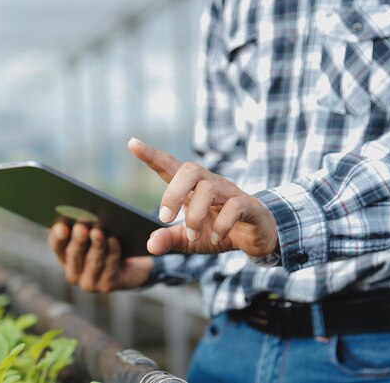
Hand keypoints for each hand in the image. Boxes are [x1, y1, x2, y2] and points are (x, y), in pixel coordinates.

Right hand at [48, 222, 153, 292]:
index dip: (58, 237)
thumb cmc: (107, 243)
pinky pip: (109, 267)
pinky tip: (114, 240)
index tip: (61, 226)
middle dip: (78, 241)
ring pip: (93, 261)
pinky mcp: (106, 286)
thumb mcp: (94, 232)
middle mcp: (73, 272)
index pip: (57, 246)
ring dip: (96, 245)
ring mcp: (89, 282)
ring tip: (98, 232)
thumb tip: (78, 210)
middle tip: (80, 227)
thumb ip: (83, 224)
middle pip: (74, 255)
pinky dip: (112, 252)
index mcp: (64, 257)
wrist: (132, 265)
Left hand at [128, 138, 278, 256]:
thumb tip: (150, 245)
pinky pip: (234, 206)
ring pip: (209, 188)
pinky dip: (221, 225)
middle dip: (172, 193)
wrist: (257, 237)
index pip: (170, 166)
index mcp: (192, 188)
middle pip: (189, 169)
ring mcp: (230, 192)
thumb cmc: (220, 231)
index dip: (151, 155)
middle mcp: (210, 184)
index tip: (132, 143)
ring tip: (193, 236)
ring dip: (195, 216)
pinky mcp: (249, 205)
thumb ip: (170, 240)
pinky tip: (215, 239)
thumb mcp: (190, 240)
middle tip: (164, 218)